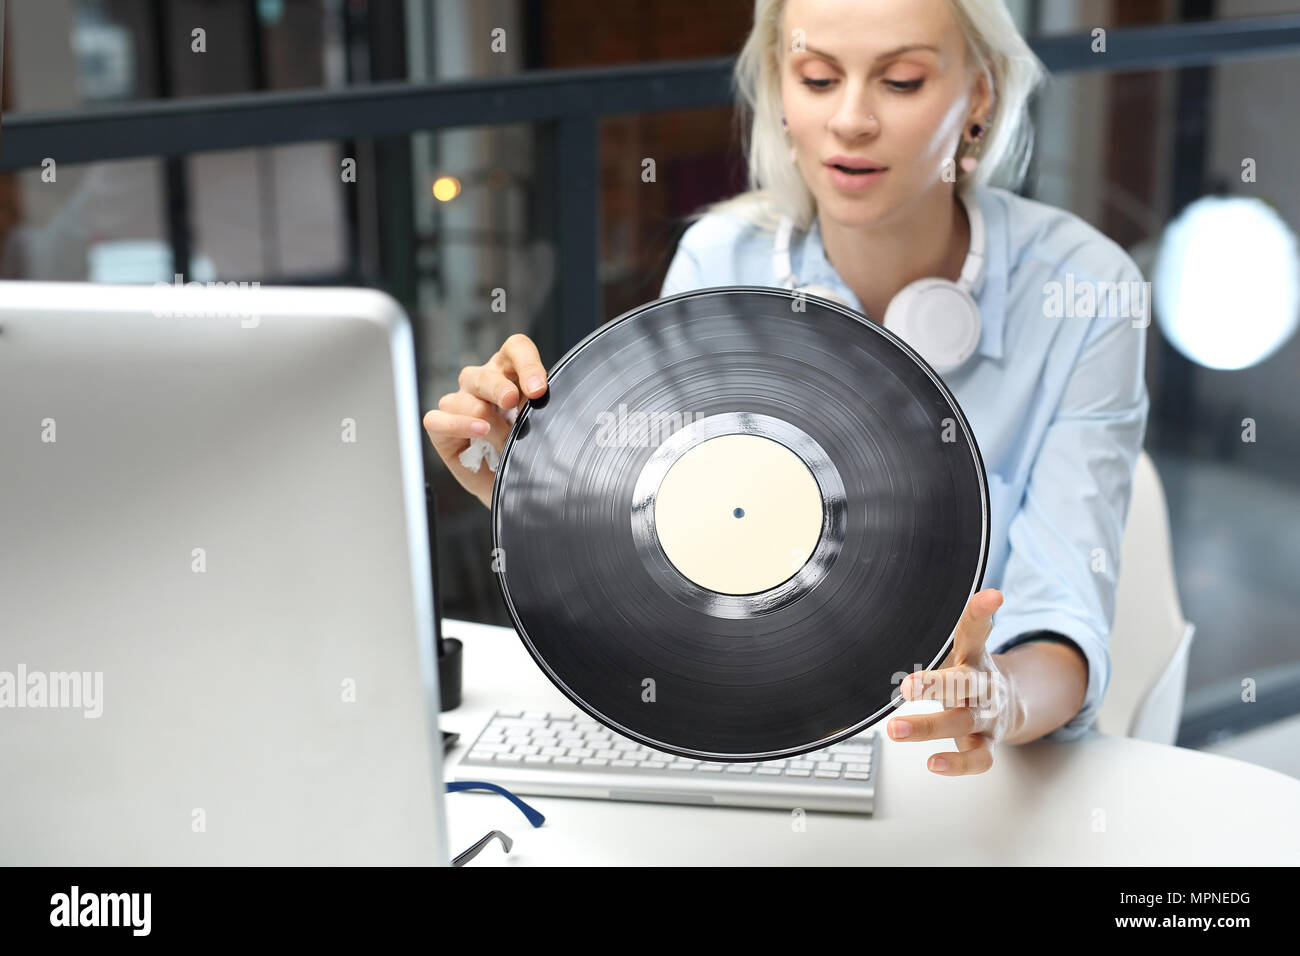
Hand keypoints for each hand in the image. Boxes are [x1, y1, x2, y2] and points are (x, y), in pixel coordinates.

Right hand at [423, 333, 548, 508]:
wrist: (514, 482)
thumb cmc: (527, 447)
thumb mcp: (541, 424)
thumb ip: (539, 408)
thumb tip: (538, 399)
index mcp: (510, 372)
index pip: (515, 349)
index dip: (526, 364)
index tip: (539, 390)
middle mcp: (482, 382)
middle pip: (485, 373)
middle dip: (499, 387)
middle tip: (512, 401)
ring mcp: (459, 402)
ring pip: (463, 398)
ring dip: (486, 420)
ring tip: (505, 439)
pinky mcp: (440, 426)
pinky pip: (437, 419)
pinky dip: (457, 425)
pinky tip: (478, 432)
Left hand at [887, 588, 1023, 774]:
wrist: (1009, 706)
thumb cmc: (969, 675)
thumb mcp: (960, 648)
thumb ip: (942, 632)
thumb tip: (902, 609)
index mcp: (974, 656)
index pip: (977, 631)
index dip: (982, 612)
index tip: (992, 597)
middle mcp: (983, 685)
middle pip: (964, 682)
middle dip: (936, 685)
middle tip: (907, 686)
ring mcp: (987, 716)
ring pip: (962, 721)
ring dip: (927, 727)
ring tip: (895, 729)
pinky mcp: (987, 743)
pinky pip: (978, 758)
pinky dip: (957, 764)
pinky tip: (933, 764)